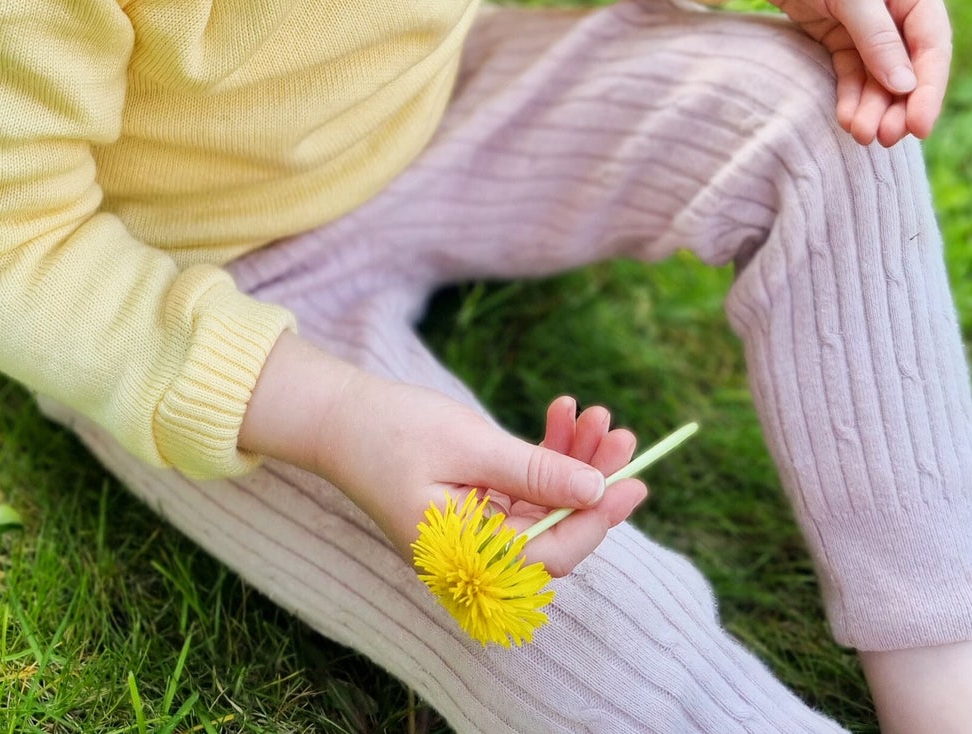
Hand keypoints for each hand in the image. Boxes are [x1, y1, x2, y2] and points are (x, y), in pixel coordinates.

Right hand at [238, 334, 646, 576]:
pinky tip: (560, 414)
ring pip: (543, 505)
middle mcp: (472, 557)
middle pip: (552, 529)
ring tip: (592, 413)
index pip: (550, 555)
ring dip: (571, 461)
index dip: (596, 520)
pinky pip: (523, 490)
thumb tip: (596, 490)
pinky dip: (544, 456)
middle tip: (621, 435)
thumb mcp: (470, 445)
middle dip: (590, 481)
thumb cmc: (394, 430)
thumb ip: (533, 471)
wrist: (338, 418)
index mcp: (464, 558)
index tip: (633, 483)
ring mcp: (473, 534)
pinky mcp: (472, 508)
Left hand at [704, 0, 950, 147]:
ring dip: (874, 106)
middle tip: (885, 137)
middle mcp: (899, 6)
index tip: (920, 127)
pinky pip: (853, 71)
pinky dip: (853, 95)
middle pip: (909, 66)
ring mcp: (870, 23)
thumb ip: (877, 36)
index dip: (929, 88)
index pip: (932, 45)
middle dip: (899, 104)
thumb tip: (905, 86)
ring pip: (881, 75)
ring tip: (860, 134)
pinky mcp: (840, 33)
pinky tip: (848, 118)